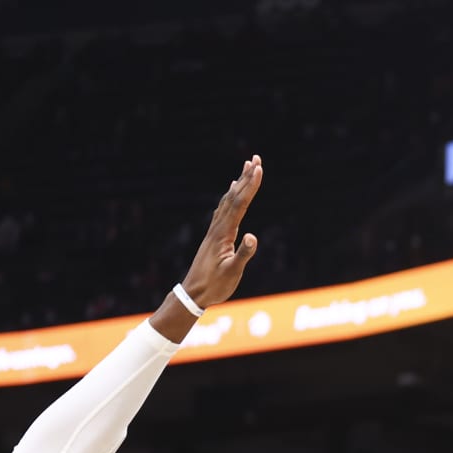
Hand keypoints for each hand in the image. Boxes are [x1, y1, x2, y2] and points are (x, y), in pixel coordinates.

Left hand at [180, 156, 262, 309]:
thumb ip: (243, 255)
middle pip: (234, 197)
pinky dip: (230, 196)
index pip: (240, 204)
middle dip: (246, 177)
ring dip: (239, 183)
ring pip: (228, 200)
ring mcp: (215, 230)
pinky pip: (224, 209)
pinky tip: (232, 190)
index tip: (259, 169)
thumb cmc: (215, 285)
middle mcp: (218, 227)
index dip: (250, 186)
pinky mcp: (215, 235)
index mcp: (224, 233)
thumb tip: (253, 237)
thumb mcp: (232, 273)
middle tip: (256, 158)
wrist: (193, 293)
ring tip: (246, 168)